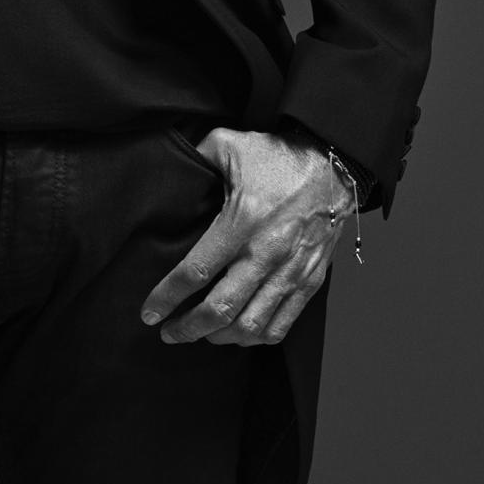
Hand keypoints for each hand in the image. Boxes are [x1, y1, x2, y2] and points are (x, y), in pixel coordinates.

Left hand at [138, 126, 350, 345]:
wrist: (334, 165)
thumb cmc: (279, 156)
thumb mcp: (229, 145)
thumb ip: (195, 157)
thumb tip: (171, 169)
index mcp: (242, 220)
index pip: (196, 271)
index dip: (167, 297)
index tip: (149, 313)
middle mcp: (267, 252)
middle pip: (221, 309)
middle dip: (188, 328)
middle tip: (168, 333)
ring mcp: (291, 270)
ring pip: (251, 326)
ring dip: (220, 337)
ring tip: (201, 334)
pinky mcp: (310, 280)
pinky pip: (281, 325)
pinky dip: (255, 338)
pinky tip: (237, 334)